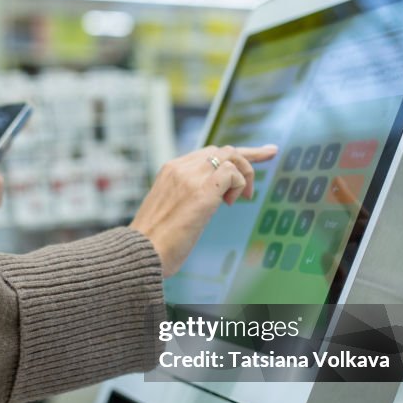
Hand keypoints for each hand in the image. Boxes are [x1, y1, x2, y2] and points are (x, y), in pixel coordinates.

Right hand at [130, 144, 278, 277]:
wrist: (140, 253)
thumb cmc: (155, 241)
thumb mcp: (170, 209)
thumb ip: (187, 196)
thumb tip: (210, 200)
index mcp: (170, 170)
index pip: (208, 153)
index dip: (235, 156)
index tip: (262, 154)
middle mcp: (180, 168)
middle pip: (223, 150)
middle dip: (248, 161)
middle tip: (253, 189)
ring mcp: (190, 177)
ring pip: (230, 156)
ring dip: (244, 176)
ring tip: (240, 201)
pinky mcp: (202, 192)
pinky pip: (232, 173)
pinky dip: (239, 185)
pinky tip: (231, 203)